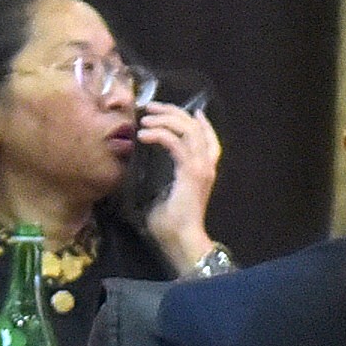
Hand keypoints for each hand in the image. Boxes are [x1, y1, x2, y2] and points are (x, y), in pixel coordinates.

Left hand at [137, 100, 221, 271]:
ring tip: (145, 119)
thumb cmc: (170, 223)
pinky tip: (144, 135)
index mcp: (203, 169)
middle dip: (173, 112)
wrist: (180, 238)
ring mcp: (201, 167)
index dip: (198, 121)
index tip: (186, 110)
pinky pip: (176, 144)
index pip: (207, 138)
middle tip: (151, 107)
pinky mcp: (190, 172)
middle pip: (196, 127)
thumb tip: (138, 171)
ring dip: (165, 120)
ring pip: (188, 130)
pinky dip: (160, 135)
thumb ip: (159, 178)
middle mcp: (206, 164)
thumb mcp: (162, 194)